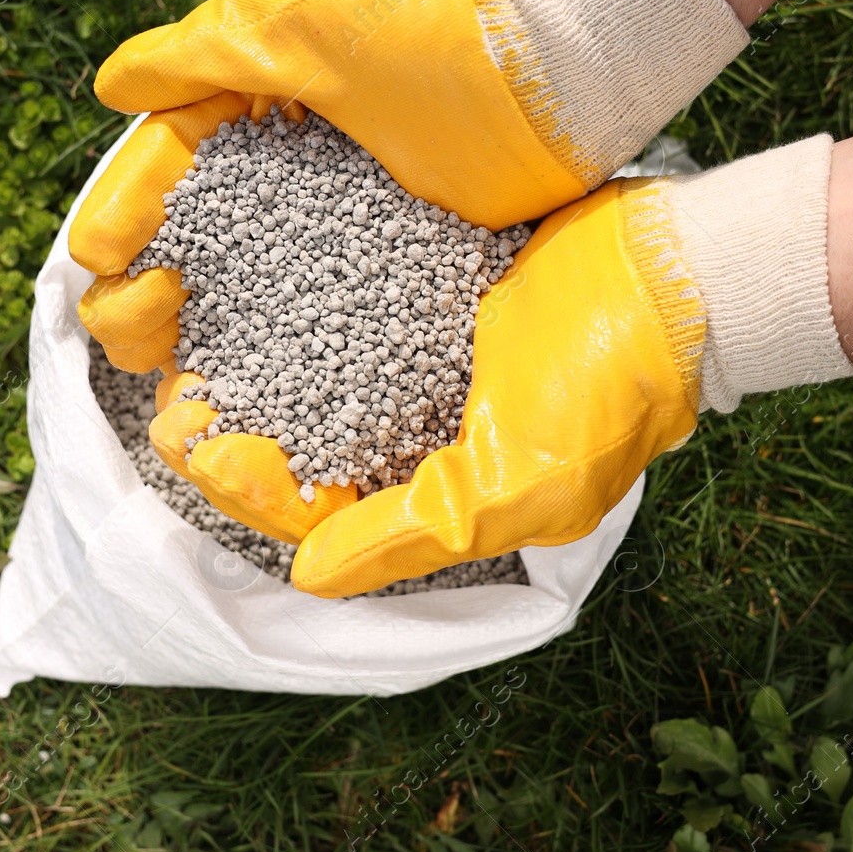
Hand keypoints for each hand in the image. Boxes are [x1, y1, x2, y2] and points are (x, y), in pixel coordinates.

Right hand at [70, 0, 746, 370]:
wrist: (564, 74)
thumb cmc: (434, 33)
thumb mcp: (303, 21)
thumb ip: (201, 54)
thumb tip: (109, 90)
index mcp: (258, 112)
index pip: (169, 176)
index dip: (128, 222)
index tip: (103, 264)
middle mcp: (296, 180)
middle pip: (200, 254)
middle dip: (154, 304)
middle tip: (143, 342)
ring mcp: (346, 236)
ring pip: (255, 306)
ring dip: (212, 356)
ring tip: (189, 401)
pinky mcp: (398, 280)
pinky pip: (329, 337)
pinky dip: (294, 379)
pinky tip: (269, 419)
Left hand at [150, 177, 707, 594]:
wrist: (677, 275)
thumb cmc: (610, 393)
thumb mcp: (515, 487)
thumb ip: (411, 534)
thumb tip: (304, 577)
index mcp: (440, 488)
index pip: (325, 507)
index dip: (258, 490)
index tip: (206, 453)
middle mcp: (422, 425)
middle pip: (304, 439)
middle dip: (237, 430)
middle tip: (175, 405)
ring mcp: (424, 352)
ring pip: (313, 366)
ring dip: (253, 361)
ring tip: (187, 342)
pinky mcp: (430, 281)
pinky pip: (346, 294)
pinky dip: (296, 293)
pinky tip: (244, 274)